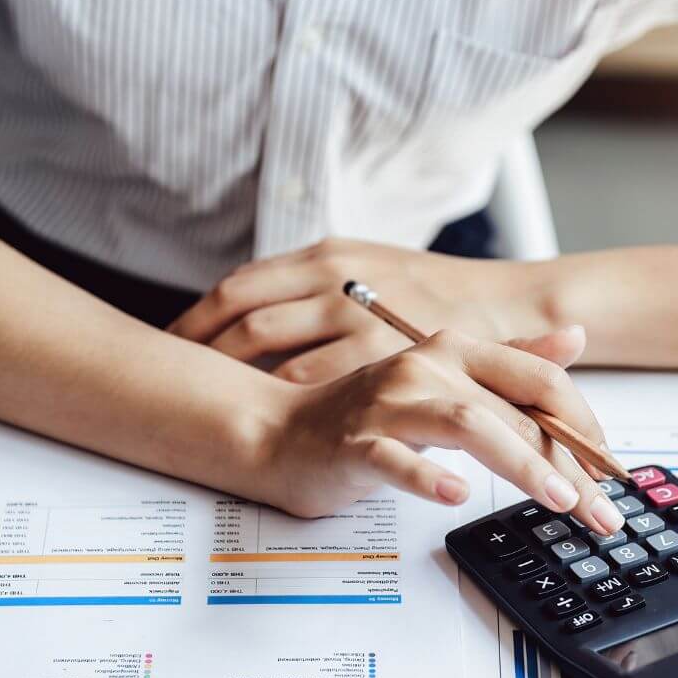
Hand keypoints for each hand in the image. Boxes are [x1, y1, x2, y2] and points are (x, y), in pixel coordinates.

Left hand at [169, 238, 550, 383]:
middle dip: (197, 350)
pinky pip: (311, 380)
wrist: (510, 304)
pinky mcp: (376, 353)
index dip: (196, 317)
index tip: (167, 341)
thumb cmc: (440, 294)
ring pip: (268, 347)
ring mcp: (354, 315)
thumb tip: (258, 304)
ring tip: (202, 405)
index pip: (239, 285)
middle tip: (170, 380)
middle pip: (241, 315)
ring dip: (229, 377)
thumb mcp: (372, 267)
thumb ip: (317, 284)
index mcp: (327, 256)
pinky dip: (278, 399)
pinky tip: (263, 421)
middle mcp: (334, 279)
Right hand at [242, 327, 624, 535]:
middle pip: (515, 412)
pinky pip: (396, 459)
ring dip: (520, 464)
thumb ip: (511, 362)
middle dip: (568, 465)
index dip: (584, 425)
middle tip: (600, 510)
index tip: (609, 471)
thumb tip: (576, 338)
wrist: (278, 431)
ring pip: (468, 425)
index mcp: (455, 350)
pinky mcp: (354, 443)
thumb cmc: (367, 413)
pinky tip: (456, 497)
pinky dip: (428, 477)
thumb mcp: (446, 380)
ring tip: (556, 500)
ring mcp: (389, 404)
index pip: (540, 379)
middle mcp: (426, 367)